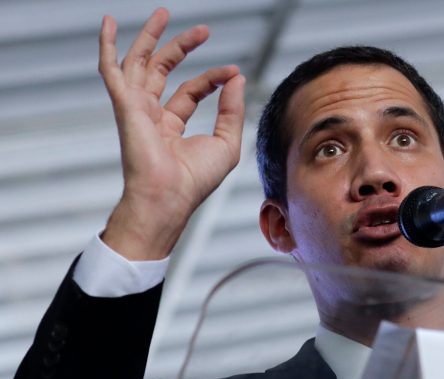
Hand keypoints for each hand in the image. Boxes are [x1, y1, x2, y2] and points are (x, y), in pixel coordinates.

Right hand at [98, 8, 244, 259]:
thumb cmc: (194, 181)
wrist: (170, 197)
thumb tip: (238, 79)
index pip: (191, 91)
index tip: (233, 72)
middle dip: (180, 47)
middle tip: (202, 30)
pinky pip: (112, 70)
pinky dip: (107, 46)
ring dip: (150, 38)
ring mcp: (136, 109)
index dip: (212, 79)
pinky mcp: (126, 106)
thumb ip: (232, 110)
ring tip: (163, 13)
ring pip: (139, 63)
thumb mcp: (226, 142)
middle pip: (162, 71)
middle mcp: (150, 115)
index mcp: (171, 126)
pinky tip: (107, 24)